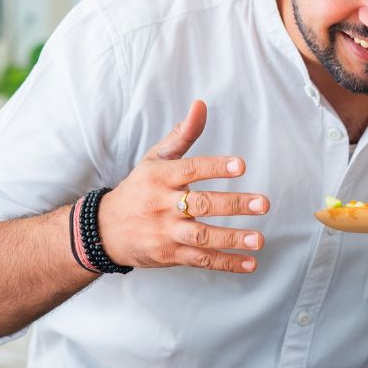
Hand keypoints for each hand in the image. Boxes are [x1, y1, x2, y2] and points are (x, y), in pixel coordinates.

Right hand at [98, 100, 268, 272]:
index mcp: (161, 177)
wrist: (105, 230)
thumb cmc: (139, 187)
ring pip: (201, 237)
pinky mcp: (170, 255)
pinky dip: (226, 263)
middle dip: (234, 205)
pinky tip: (250, 263)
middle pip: (201, 205)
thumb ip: (183, 134)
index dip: (216, 167)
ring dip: (232, 239)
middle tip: (263, 203)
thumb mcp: (155, 158)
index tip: (241, 165)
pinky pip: (201, 260)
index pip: (191, 170)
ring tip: (260, 238)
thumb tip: (201, 105)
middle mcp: (163, 205)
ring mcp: (166, 233)